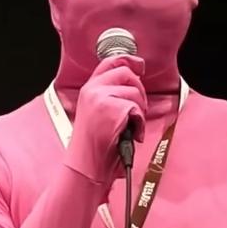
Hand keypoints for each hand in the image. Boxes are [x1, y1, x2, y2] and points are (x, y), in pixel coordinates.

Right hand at [66, 55, 146, 185]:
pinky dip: (140, 123)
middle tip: (136, 112)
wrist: (86, 166)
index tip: (140, 66)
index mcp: (88, 89)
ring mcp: (100, 97)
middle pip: (127, 73)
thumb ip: (110, 94)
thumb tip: (134, 81)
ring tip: (130, 127)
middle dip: (139, 91)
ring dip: (140, 111)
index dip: (129, 60)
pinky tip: (131, 134)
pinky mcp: (110, 108)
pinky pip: (137, 108)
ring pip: (135, 91)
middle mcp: (92, 89)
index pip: (110, 62)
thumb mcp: (98, 112)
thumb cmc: (95, 145)